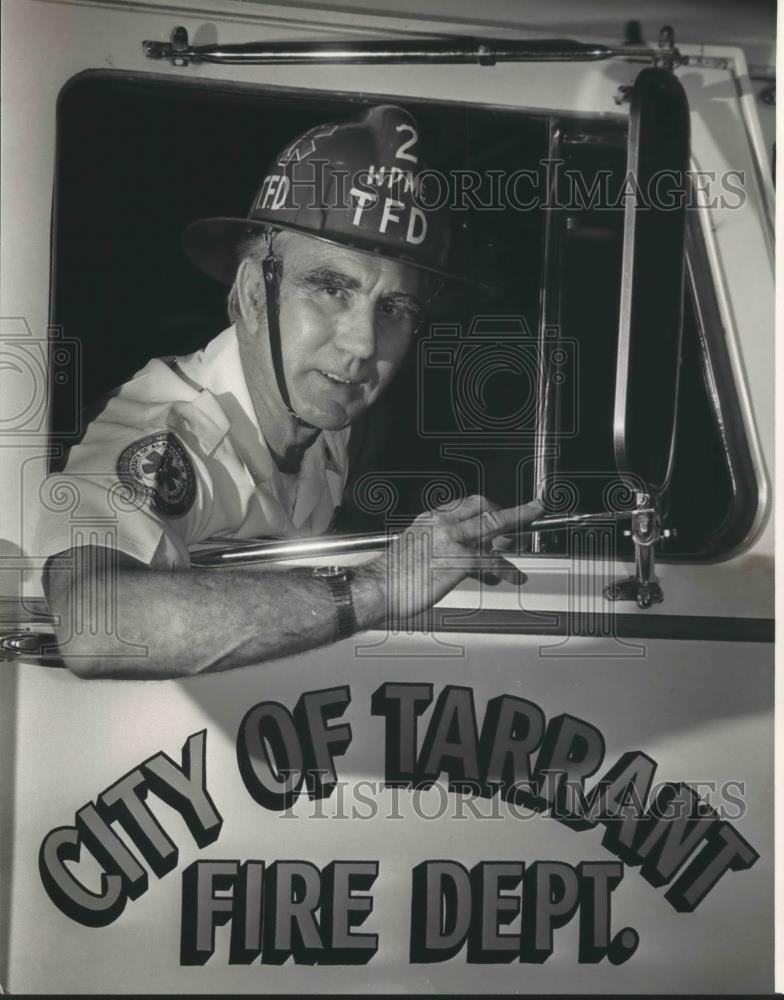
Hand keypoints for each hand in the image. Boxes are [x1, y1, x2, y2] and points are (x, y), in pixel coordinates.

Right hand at [371, 494, 543, 621]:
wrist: (377, 587)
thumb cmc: (393, 576)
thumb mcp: (416, 550)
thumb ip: (442, 548)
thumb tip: (464, 557)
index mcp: (431, 519)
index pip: (467, 504)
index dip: (489, 508)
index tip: (501, 510)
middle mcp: (442, 523)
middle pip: (485, 507)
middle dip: (507, 514)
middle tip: (522, 523)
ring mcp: (451, 540)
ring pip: (493, 528)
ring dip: (513, 539)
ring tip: (521, 549)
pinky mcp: (457, 560)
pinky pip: (491, 561)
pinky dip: (506, 570)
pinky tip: (513, 576)